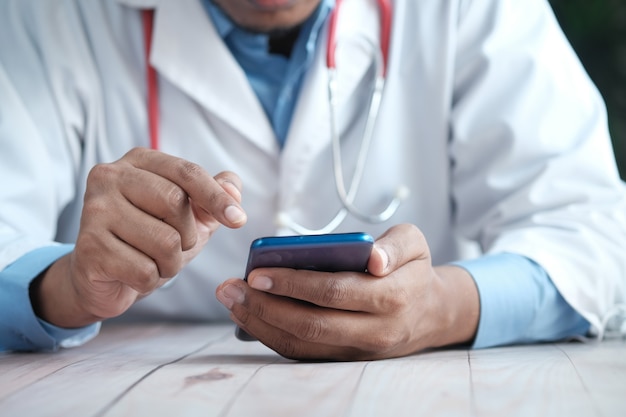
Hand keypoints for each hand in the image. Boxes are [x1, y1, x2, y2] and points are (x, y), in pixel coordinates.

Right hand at [32, 147, 246, 326]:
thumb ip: (214, 195)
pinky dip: (150, 280)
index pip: (187, 172)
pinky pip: (144, 271)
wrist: (104, 279)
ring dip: (170, 263)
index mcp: (138, 161)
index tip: (238, 220)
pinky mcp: (88, 247)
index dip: (217, 197)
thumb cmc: (149, 240)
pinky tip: (133, 274)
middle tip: (174, 246)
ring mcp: (95, 210)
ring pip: (164, 241)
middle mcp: (110, 176)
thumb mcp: (189, 215)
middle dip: (187, 235)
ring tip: (153, 262)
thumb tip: (232, 187)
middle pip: (175, 203)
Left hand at [216, 224, 478, 360]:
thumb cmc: (414, 270)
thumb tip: (372, 256)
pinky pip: (306, 354)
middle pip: (312, 324)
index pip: (335, 291)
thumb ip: (396, 245)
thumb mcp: (416, 243)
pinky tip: (251, 318)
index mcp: (393, 296)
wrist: (431, 312)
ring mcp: (360, 350)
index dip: (294, 284)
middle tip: (230, 289)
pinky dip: (274, 338)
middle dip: (265, 308)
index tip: (257, 273)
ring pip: (304, 345)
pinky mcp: (348, 359)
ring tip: (231, 303)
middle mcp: (376, 331)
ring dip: (261, 326)